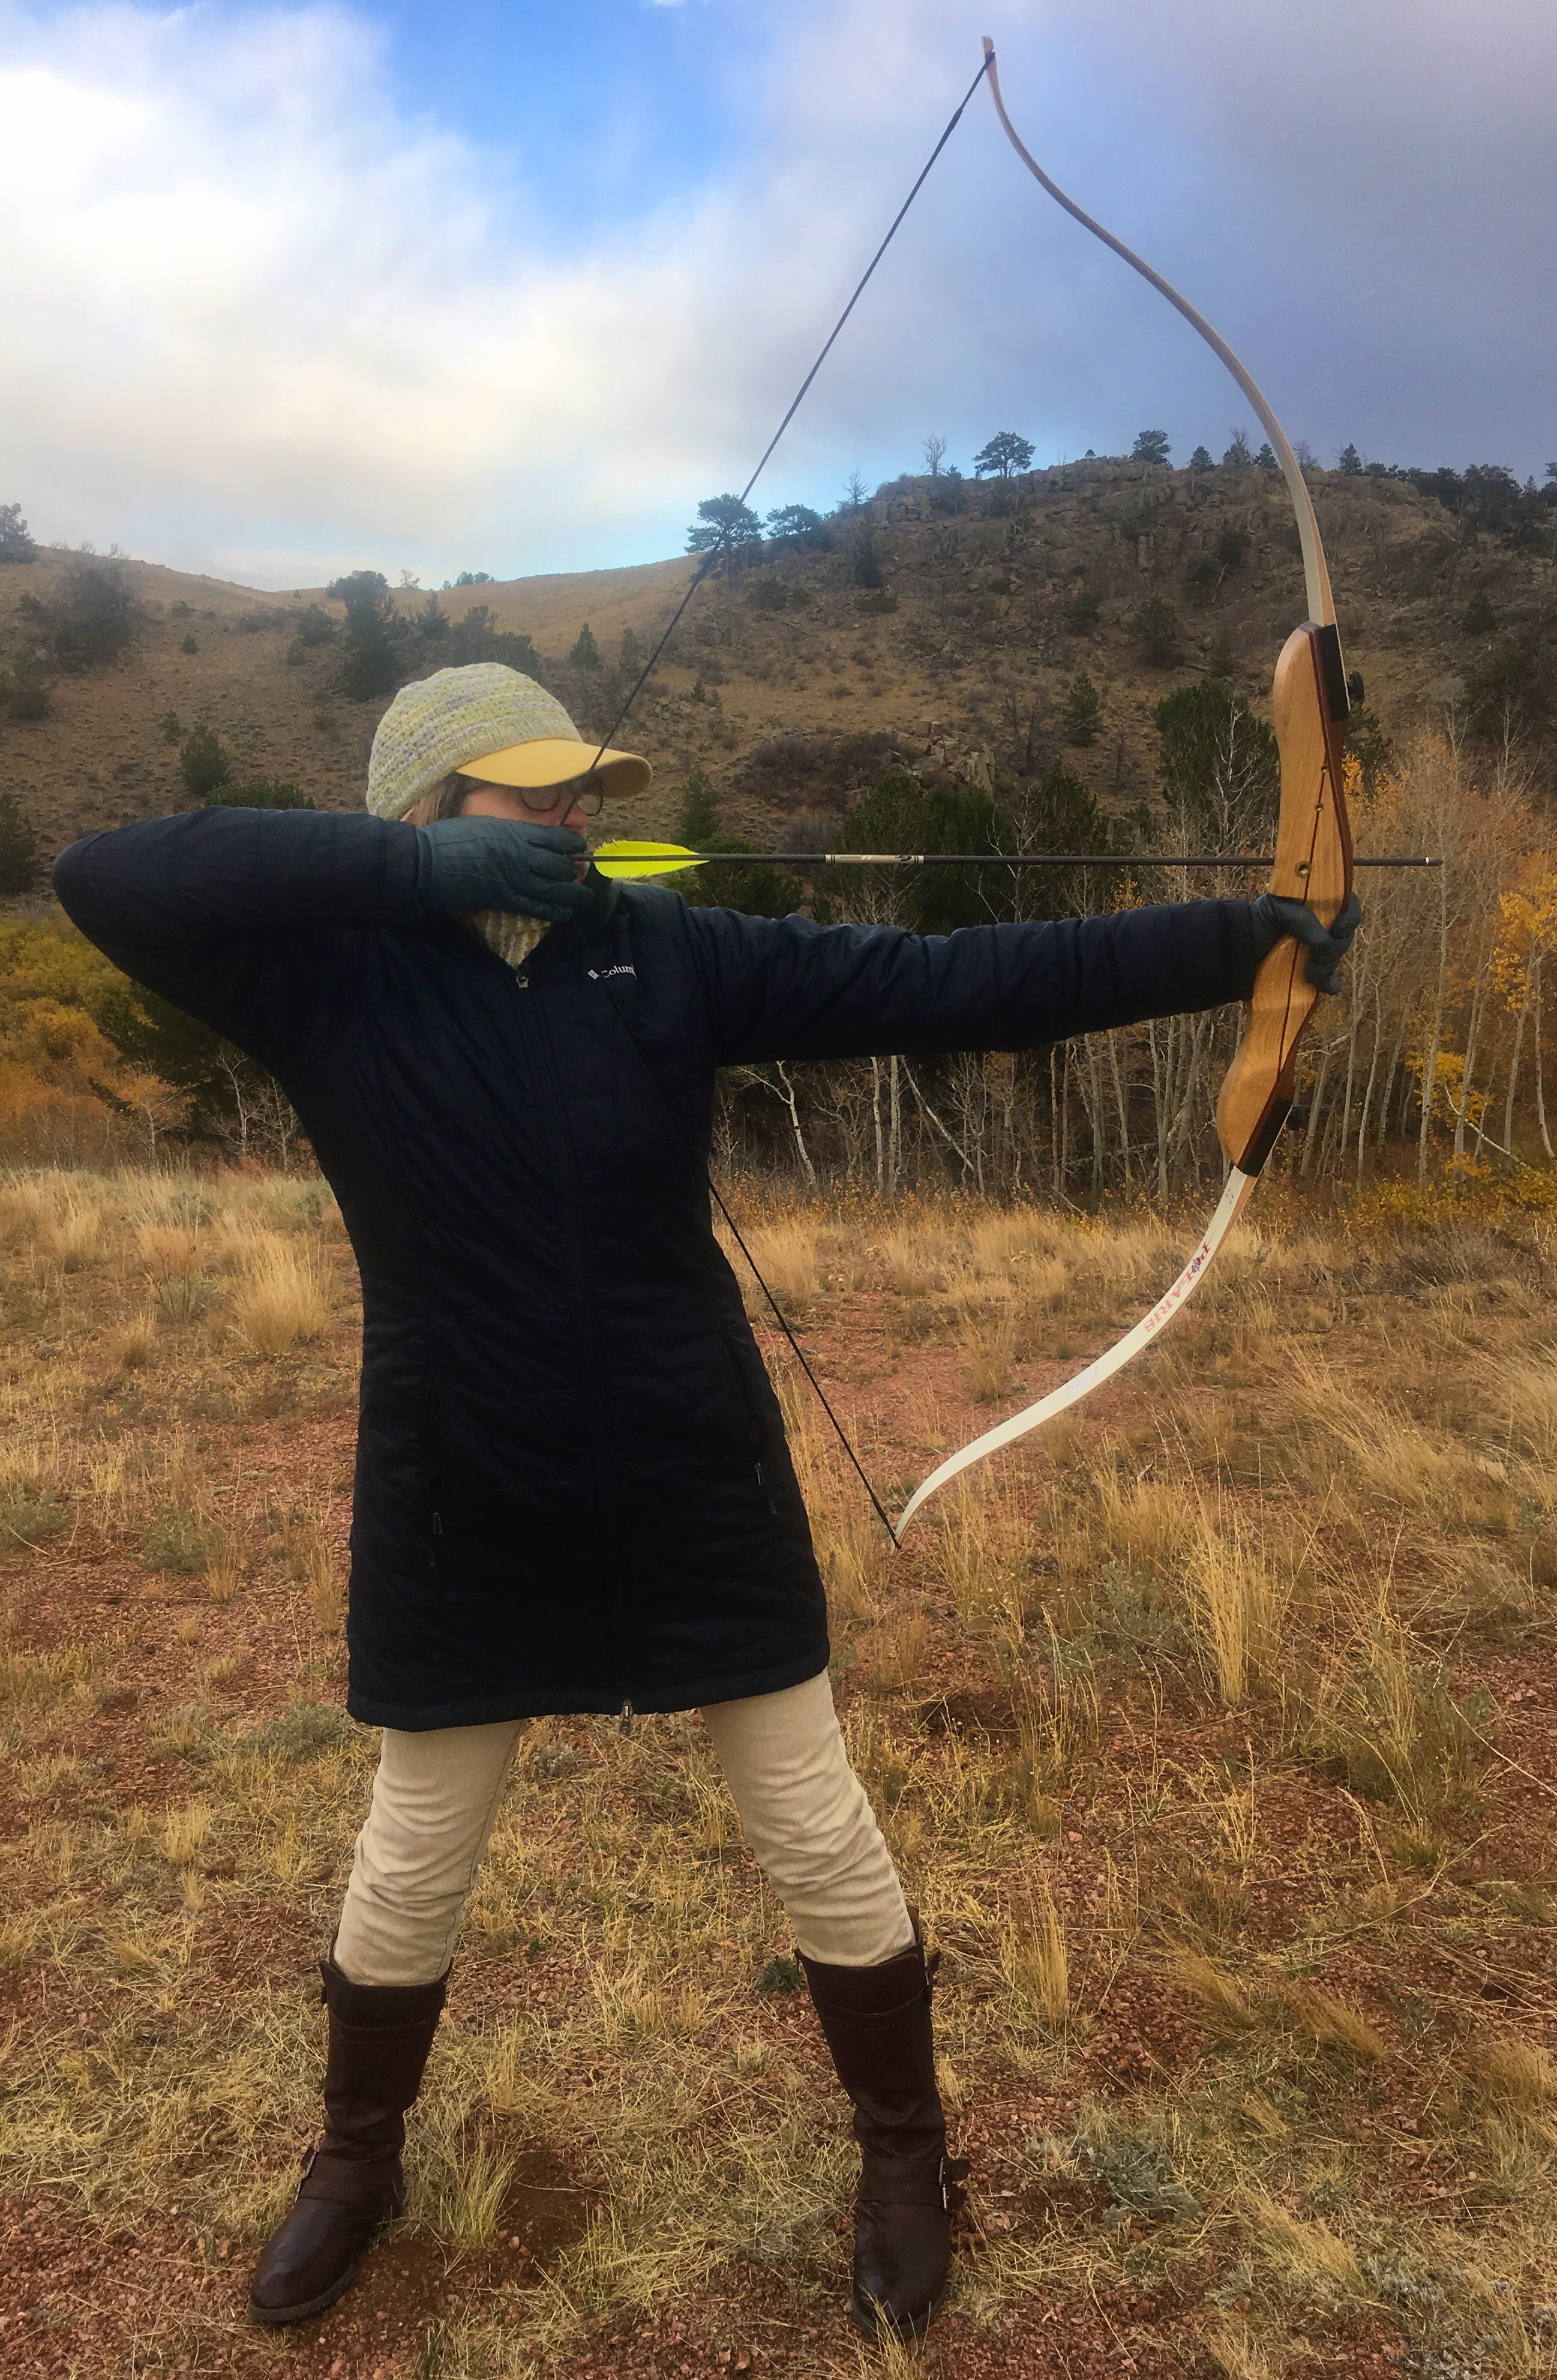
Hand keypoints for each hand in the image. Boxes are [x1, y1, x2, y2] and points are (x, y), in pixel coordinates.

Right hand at [414, 817, 590, 922]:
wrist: (428, 863)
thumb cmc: (449, 839)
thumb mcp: (483, 824)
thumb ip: (507, 832)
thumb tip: (521, 838)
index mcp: (515, 832)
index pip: (556, 838)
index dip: (572, 843)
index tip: (579, 847)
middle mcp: (521, 855)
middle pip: (560, 864)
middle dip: (573, 871)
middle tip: (577, 875)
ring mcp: (515, 879)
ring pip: (555, 888)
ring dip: (573, 895)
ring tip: (583, 898)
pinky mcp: (505, 900)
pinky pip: (538, 907)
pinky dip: (555, 911)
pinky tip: (565, 913)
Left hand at [1249, 889, 1361, 993]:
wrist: (1239, 946)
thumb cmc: (1258, 920)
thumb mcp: (1277, 911)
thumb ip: (1303, 921)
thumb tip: (1327, 943)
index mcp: (1317, 903)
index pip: (1347, 905)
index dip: (1350, 917)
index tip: (1338, 931)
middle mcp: (1322, 923)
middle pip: (1344, 934)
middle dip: (1335, 949)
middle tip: (1316, 960)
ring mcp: (1318, 946)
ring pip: (1337, 955)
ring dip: (1328, 966)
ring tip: (1310, 975)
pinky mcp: (1313, 966)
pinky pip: (1330, 975)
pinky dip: (1329, 982)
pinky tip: (1326, 988)